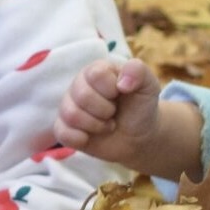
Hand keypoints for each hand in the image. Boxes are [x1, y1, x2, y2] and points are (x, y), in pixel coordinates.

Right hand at [55, 58, 203, 178]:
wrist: (138, 136)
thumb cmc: (140, 107)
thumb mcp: (148, 85)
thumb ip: (138, 71)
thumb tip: (121, 83)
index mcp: (96, 71)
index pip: (95, 74)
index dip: (111, 89)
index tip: (122, 94)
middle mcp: (79, 86)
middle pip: (82, 96)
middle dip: (105, 110)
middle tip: (114, 113)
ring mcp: (69, 107)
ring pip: (71, 114)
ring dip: (96, 125)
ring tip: (107, 125)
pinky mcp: (64, 129)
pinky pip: (62, 133)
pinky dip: (80, 138)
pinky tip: (90, 137)